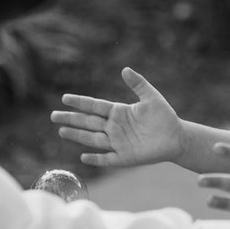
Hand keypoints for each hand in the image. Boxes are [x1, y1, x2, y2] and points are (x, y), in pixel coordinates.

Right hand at [51, 67, 183, 166]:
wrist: (176, 137)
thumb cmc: (164, 116)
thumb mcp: (152, 97)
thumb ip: (138, 84)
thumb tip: (125, 69)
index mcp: (118, 112)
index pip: (94, 106)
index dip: (80, 102)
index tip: (65, 98)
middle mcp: (114, 127)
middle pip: (88, 122)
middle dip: (71, 119)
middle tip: (53, 115)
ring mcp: (118, 143)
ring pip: (92, 139)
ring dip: (77, 135)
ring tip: (61, 131)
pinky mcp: (125, 157)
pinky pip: (107, 159)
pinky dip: (96, 159)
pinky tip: (84, 157)